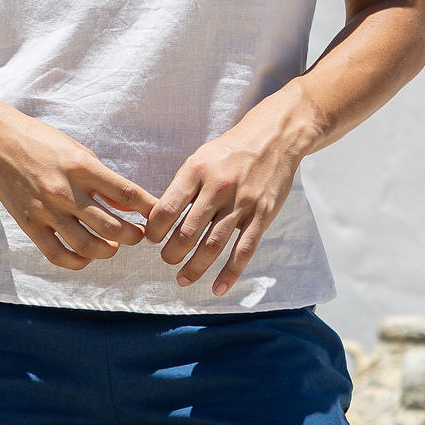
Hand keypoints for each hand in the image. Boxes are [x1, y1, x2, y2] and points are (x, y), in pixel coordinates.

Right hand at [0, 114, 158, 270]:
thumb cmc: (42, 142)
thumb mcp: (78, 151)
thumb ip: (103, 179)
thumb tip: (130, 204)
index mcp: (82, 167)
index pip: (127, 193)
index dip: (149, 208)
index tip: (159, 216)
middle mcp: (66, 191)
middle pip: (112, 226)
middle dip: (134, 235)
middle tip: (139, 235)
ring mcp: (46, 210)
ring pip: (88, 245)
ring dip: (109, 250)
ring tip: (115, 246)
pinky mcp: (29, 224)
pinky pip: (58, 254)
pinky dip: (78, 261)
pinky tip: (87, 256)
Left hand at [144, 111, 300, 294]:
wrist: (274, 137)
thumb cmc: (230, 150)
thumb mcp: (201, 158)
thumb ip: (183, 186)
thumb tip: (159, 218)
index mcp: (197, 170)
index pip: (167, 208)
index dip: (154, 229)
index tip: (151, 238)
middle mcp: (218, 187)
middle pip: (188, 231)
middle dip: (172, 253)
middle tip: (166, 260)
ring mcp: (242, 202)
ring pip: (213, 245)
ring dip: (195, 267)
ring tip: (182, 279)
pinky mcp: (262, 215)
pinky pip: (244, 250)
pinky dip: (230, 273)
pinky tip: (217, 287)